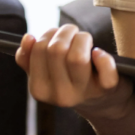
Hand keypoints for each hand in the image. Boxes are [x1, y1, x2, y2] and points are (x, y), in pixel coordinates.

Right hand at [14, 24, 132, 118]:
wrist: (103, 103)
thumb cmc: (72, 81)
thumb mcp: (47, 75)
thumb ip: (30, 59)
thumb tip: (27, 38)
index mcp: (39, 89)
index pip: (38, 50)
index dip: (49, 34)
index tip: (57, 34)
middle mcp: (59, 94)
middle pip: (57, 50)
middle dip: (66, 32)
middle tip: (73, 33)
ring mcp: (84, 93)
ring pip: (77, 57)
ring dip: (83, 38)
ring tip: (85, 40)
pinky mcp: (107, 89)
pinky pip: (105, 70)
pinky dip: (103, 58)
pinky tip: (99, 52)